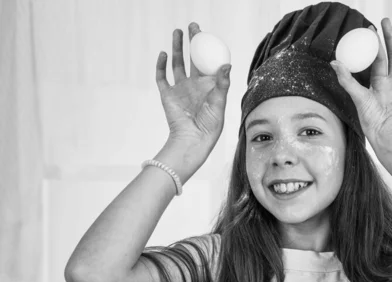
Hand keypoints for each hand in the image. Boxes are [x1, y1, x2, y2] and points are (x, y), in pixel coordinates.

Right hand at [156, 22, 231, 159]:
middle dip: (192, 42)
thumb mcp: (219, 104)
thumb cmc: (210, 126)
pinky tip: (164, 54)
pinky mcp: (167, 95)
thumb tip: (226, 64)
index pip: (208, 62)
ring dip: (177, 48)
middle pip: (192, 58)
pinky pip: (162, 77)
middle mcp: (194, 85)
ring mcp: (180, 89)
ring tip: (177, 32)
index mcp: (209, 86)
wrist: (192, 140)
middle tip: (193, 26)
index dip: (208, 48)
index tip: (207, 34)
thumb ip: (222, 84)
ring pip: (177, 64)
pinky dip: (161, 65)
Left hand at [330, 19, 391, 164]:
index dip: (374, 44)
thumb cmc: (372, 122)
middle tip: (386, 21)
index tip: (370, 29)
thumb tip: (333, 62)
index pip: (378, 59)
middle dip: (391, 38)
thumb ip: (347, 80)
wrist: (389, 137)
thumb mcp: (358, 98)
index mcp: (379, 84)